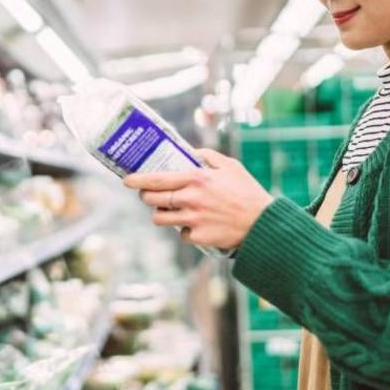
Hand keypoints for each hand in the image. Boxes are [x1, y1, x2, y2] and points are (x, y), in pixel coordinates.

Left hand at [123, 149, 273, 249]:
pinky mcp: (198, 237)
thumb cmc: (247, 192)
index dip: (138, 180)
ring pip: (160, 219)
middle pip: (152, 200)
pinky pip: (181, 233)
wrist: (263, 224)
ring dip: (161, 214)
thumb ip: (207, 156)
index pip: (157, 179)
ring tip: (170, 210)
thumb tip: (190, 152)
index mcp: (197, 179)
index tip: (127, 180)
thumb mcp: (230, 166)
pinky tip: (196, 224)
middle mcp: (191, 199)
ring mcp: (193, 220)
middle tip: (149, 195)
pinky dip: (185, 229)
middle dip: (146, 197)